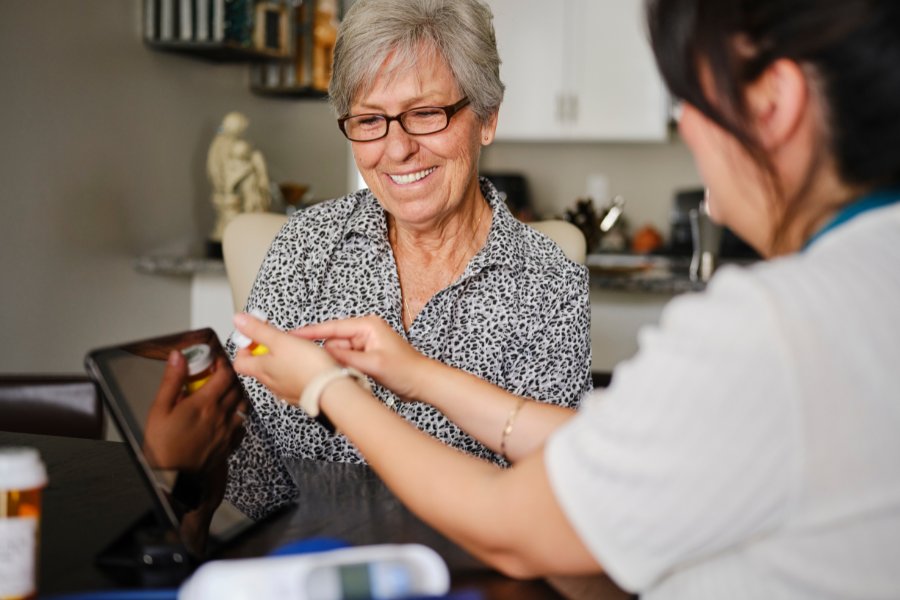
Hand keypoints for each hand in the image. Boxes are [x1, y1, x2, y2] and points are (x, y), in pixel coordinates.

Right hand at [144, 350, 245, 471]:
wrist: (172, 477)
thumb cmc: (162, 444)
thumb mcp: (159, 409)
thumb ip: (172, 381)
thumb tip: (179, 356)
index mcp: (205, 403)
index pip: (225, 375)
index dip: (223, 363)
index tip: (216, 360)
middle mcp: (221, 415)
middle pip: (237, 388)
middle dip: (231, 377)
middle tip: (220, 374)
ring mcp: (228, 430)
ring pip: (244, 405)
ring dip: (238, 395)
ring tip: (226, 393)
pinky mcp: (230, 444)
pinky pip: (243, 424)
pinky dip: (239, 416)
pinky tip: (228, 416)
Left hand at [231, 312, 338, 403]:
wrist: (330, 389)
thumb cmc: (306, 366)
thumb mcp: (280, 340)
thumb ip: (258, 330)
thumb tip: (238, 320)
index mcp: (260, 369)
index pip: (239, 361)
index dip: (245, 347)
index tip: (256, 336)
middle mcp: (269, 383)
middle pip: (258, 366)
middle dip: (265, 351)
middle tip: (279, 340)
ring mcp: (284, 390)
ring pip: (275, 373)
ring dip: (280, 361)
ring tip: (295, 351)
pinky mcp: (299, 394)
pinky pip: (290, 381)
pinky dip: (293, 372)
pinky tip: (305, 365)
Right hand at [291, 315, 430, 400]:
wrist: (423, 382)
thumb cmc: (406, 370)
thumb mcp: (373, 364)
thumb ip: (347, 358)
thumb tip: (323, 353)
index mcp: (367, 325)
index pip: (332, 327)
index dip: (310, 332)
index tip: (291, 335)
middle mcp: (365, 331)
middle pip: (333, 340)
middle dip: (322, 353)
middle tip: (305, 361)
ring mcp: (365, 344)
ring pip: (338, 353)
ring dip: (334, 363)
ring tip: (328, 371)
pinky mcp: (366, 356)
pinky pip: (345, 360)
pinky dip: (341, 368)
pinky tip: (337, 375)